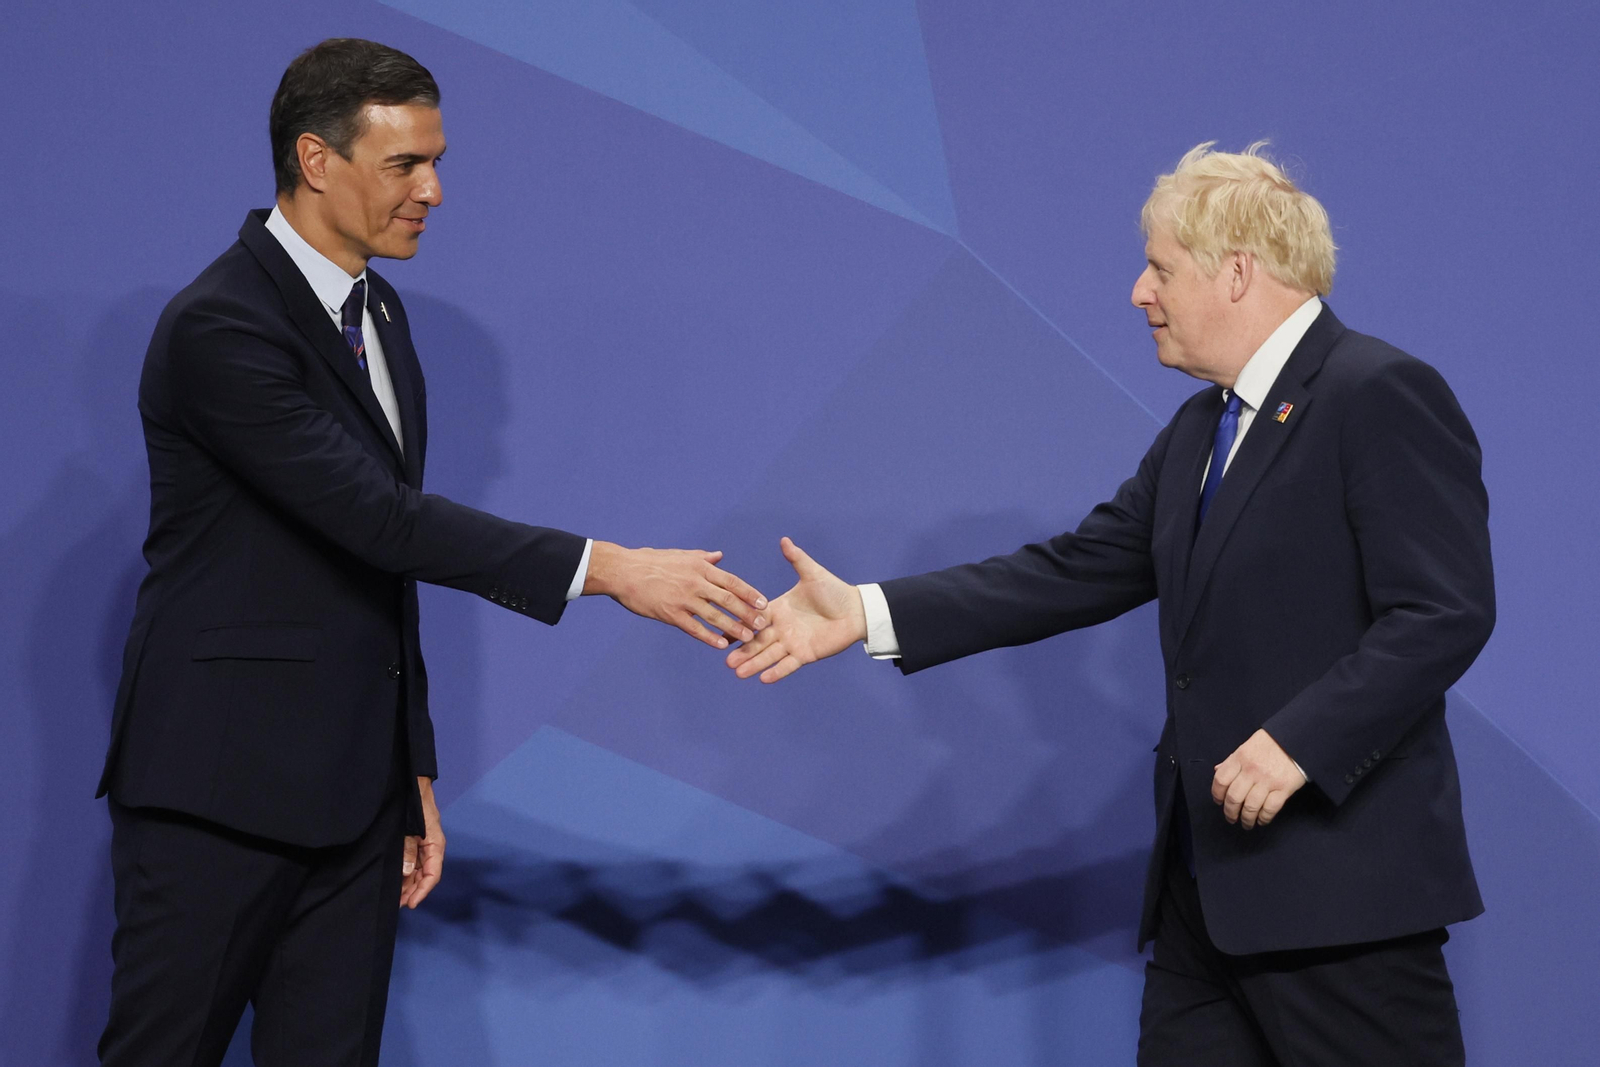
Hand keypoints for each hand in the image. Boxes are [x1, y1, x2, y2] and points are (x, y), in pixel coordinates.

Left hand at [401, 776, 445, 908]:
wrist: (413, 785)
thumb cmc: (415, 804)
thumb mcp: (411, 827)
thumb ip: (408, 849)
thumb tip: (406, 872)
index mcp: (435, 844)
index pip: (433, 874)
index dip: (422, 890)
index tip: (411, 903)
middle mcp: (431, 848)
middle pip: (426, 876)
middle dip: (414, 891)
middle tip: (399, 904)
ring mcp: (423, 845)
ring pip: (419, 871)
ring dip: (409, 885)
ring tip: (397, 897)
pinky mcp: (415, 842)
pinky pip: (413, 863)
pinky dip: (406, 874)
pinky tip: (397, 881)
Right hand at [585, 542, 766, 649]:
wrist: (623, 571)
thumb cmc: (651, 561)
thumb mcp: (680, 555)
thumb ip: (702, 558)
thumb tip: (719, 556)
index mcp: (699, 567)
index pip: (731, 581)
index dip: (749, 593)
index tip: (764, 602)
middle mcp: (695, 582)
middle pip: (728, 599)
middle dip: (747, 612)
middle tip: (763, 624)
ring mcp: (683, 599)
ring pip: (714, 615)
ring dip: (733, 627)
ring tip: (748, 637)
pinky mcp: (670, 613)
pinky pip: (693, 628)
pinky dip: (708, 637)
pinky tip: (721, 645)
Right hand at [726, 537, 866, 682]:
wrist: (856, 610)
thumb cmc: (834, 591)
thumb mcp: (812, 574)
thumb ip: (796, 559)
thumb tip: (784, 540)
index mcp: (779, 609)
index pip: (754, 618)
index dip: (740, 624)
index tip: (723, 630)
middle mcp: (782, 628)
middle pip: (758, 641)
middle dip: (743, 651)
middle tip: (726, 660)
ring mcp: (792, 643)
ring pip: (769, 655)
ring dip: (754, 664)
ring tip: (738, 673)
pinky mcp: (805, 654)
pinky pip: (788, 665)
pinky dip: (776, 672)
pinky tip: (762, 678)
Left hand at [1211, 729, 1306, 829]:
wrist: (1297, 739)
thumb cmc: (1271, 743)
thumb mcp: (1247, 746)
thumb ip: (1232, 760)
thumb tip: (1217, 771)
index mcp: (1240, 758)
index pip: (1221, 780)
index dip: (1217, 794)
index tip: (1218, 802)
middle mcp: (1251, 770)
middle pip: (1234, 797)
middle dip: (1230, 812)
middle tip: (1231, 818)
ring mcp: (1268, 780)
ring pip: (1251, 806)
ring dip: (1246, 819)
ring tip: (1246, 823)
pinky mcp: (1284, 788)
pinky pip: (1270, 808)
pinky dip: (1264, 818)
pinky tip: (1261, 821)